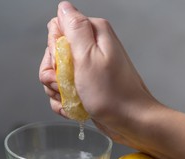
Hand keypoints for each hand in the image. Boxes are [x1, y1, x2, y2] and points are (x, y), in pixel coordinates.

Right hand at [39, 1, 160, 146]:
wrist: (131, 122)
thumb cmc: (112, 94)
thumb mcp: (88, 57)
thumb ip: (74, 28)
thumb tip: (63, 7)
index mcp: (93, 34)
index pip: (56, 30)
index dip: (54, 50)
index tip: (64, 66)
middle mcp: (91, 48)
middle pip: (53, 54)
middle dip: (53, 74)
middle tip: (66, 86)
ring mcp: (89, 68)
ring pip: (56, 75)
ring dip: (57, 91)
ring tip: (72, 99)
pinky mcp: (87, 84)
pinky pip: (64, 90)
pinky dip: (64, 101)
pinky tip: (74, 107)